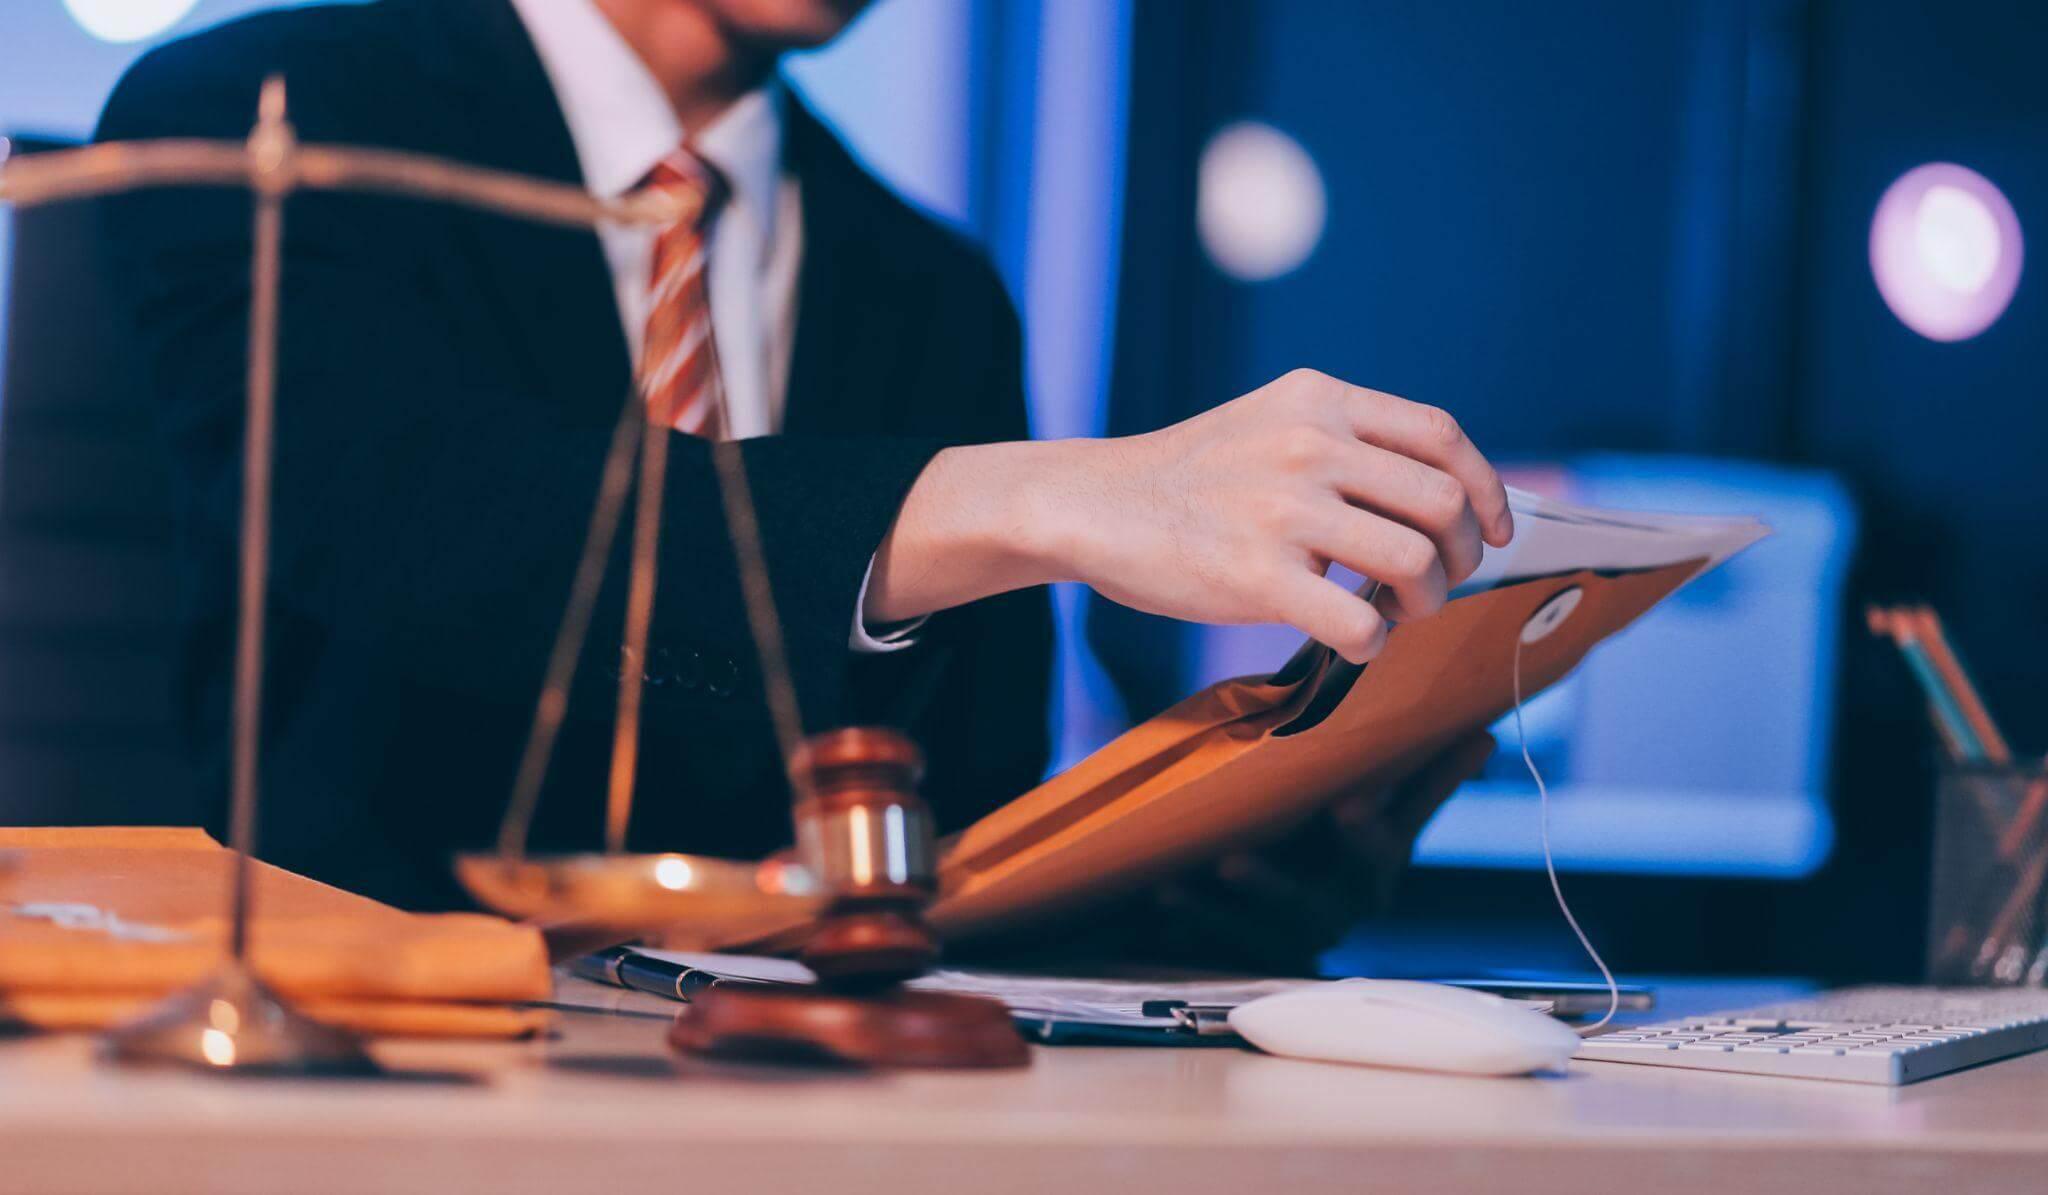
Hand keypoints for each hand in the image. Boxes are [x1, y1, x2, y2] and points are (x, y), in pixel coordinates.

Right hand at [868, 369, 1511, 661]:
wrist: (1091, 505)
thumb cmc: (1188, 479)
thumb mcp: (1269, 423)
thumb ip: (1344, 442)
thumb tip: (1439, 499)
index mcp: (1319, 401)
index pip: (1440, 436)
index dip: (1487, 488)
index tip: (1495, 529)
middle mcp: (1309, 445)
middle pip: (1443, 503)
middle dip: (1462, 556)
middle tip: (1437, 584)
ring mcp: (1283, 509)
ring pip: (1415, 562)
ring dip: (1423, 603)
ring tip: (1392, 615)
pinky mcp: (1256, 576)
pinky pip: (1359, 623)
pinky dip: (1373, 644)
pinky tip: (1353, 643)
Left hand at [1138, 729, 1496, 972]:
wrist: (1288, 908)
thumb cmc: (1340, 843)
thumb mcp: (1387, 814)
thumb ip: (1426, 779)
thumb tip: (1484, 735)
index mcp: (1375, 867)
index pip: (1380, 848)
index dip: (1368, 830)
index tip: (1348, 804)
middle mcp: (1339, 907)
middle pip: (1319, 898)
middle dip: (1285, 879)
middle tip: (1240, 860)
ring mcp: (1293, 936)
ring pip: (1263, 923)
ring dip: (1235, 899)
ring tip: (1211, 867)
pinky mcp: (1248, 953)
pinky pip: (1215, 940)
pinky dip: (1191, 917)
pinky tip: (1163, 894)